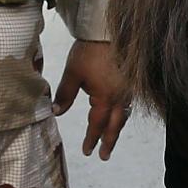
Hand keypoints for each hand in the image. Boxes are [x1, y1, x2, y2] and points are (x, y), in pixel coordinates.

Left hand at [54, 40, 131, 160]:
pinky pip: (128, 104)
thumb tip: (55, 112)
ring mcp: (128, 90)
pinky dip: (123, 115)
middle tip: (104, 156)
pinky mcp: (132, 82)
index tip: (87, 151)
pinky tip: (120, 115)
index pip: (97, 125)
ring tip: (111, 138)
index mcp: (105, 98)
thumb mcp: (73, 73)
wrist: (108, 31)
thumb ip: (65, 94)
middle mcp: (120, 98)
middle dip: (109, 142)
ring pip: (124, 116)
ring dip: (117, 129)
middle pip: (115, 126)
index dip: (92, 139)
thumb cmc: (90, 51)